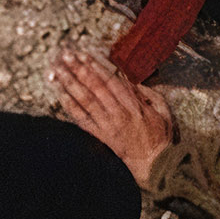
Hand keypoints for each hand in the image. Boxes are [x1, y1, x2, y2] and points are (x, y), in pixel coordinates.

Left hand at [50, 49, 173, 186]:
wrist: (155, 164)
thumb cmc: (160, 136)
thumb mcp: (163, 110)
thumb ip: (148, 93)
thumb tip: (132, 79)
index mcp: (133, 105)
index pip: (110, 81)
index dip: (95, 66)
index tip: (83, 53)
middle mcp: (117, 113)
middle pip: (94, 87)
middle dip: (78, 69)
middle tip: (65, 55)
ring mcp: (107, 125)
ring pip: (85, 100)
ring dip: (70, 84)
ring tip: (57, 70)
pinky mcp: (100, 136)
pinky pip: (82, 119)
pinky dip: (70, 106)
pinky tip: (60, 94)